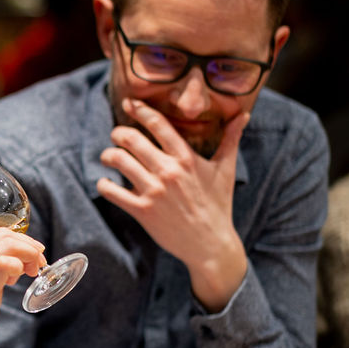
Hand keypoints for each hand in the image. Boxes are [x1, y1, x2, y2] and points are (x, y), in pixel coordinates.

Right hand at [0, 228, 44, 347]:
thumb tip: (18, 255)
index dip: (20, 240)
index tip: (32, 253)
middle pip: (4, 236)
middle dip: (28, 246)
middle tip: (38, 263)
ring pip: (8, 245)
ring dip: (29, 255)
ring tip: (32, 271)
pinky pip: (6, 264)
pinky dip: (20, 265)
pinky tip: (21, 277)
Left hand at [96, 98, 249, 311]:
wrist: (210, 244)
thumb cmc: (218, 205)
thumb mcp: (226, 170)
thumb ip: (231, 139)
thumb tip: (244, 115)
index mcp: (186, 158)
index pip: (158, 124)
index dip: (140, 110)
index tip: (129, 103)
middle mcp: (168, 171)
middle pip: (131, 139)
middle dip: (118, 133)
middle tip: (116, 135)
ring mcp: (154, 191)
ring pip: (119, 161)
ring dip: (108, 155)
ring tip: (107, 156)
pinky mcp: (143, 211)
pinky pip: (113, 192)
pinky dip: (104, 185)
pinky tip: (105, 182)